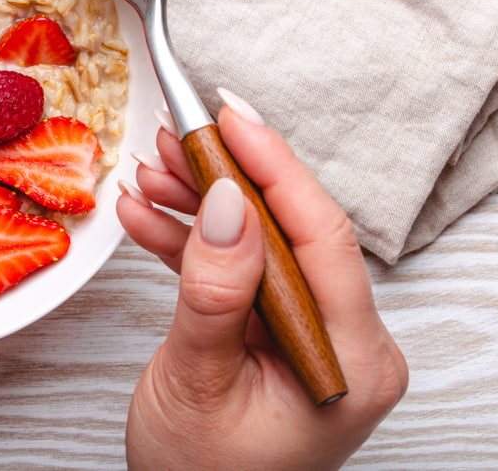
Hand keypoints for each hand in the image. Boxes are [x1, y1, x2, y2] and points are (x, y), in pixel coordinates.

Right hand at [115, 91, 407, 470]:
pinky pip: (238, 269)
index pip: (323, 238)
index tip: (232, 117)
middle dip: (227, 175)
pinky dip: (192, 241)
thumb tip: (228, 201)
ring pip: (259, 242)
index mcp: (348, 360)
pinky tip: (149, 213)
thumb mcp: (199, 381)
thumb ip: (215, 291)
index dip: (276, 167)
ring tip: (151, 167)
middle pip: (291, 230)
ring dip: (202, 202)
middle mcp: (344, 343)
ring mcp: (310, 336)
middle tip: (177, 130)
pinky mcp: (276, 332)